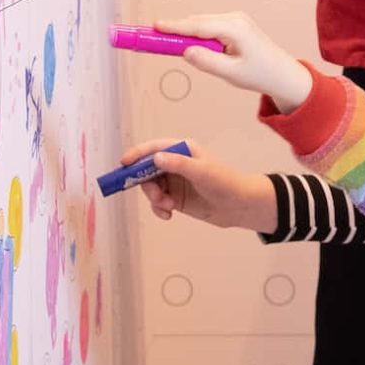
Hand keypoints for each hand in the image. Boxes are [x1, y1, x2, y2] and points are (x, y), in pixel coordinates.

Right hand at [115, 136, 278, 232]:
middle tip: (155, 196)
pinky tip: (168, 215)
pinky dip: (159, 209)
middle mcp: (176, 164)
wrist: (240, 207)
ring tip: (167, 207)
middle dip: (146, 183)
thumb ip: (178, 164)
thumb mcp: (201, 172)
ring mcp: (175, 182)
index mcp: (182, 150)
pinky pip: (158, 202)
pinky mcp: (176, 198)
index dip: (137, 155)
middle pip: (148, 170)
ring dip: (155, 198)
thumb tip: (156, 158)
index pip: (154, 149)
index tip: (123, 165)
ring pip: (152, 188)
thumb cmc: (225, 183)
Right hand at [160, 12, 313, 110]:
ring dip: (186, 33)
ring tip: (166, 42)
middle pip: (197, 22)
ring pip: (202, 23)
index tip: (154, 26)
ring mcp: (236, 19)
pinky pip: (210, 26)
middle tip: (151, 37)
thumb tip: (186, 52)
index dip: (174, 27)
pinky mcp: (235, 24)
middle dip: (175, 29)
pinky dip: (197, 34)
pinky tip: (189, 44)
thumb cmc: (259, 74)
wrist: (282, 73)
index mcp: (235, 28)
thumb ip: (207, 62)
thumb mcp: (231, 73)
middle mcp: (235, 19)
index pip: (197, 26)